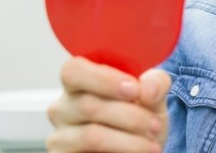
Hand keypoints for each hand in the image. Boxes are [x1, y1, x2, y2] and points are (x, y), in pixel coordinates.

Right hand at [46, 57, 170, 152]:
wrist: (138, 152)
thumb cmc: (139, 121)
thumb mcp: (153, 98)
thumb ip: (155, 84)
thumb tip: (148, 89)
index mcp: (78, 83)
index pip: (74, 70)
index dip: (104, 79)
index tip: (135, 89)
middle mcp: (63, 107)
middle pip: (87, 105)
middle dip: (129, 116)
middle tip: (155, 125)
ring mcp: (60, 136)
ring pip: (92, 134)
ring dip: (129, 140)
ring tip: (152, 143)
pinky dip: (122, 151)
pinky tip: (139, 152)